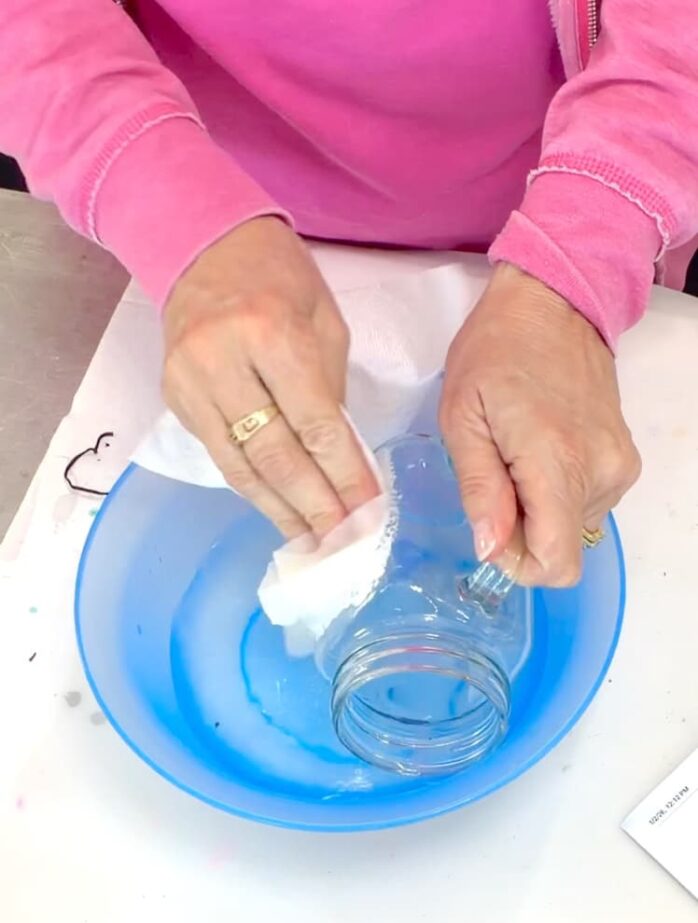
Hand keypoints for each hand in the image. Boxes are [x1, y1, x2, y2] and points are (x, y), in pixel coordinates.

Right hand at [162, 217, 377, 537]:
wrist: (203, 246)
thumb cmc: (279, 278)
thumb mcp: (325, 322)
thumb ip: (332, 391)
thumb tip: (343, 461)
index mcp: (271, 333)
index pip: (314, 423)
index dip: (343, 473)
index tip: (369, 509)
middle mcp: (223, 362)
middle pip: (274, 453)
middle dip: (314, 504)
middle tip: (344, 541)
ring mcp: (190, 384)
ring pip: (240, 466)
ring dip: (280, 510)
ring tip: (313, 541)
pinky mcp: (175, 399)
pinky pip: (219, 456)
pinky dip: (252, 488)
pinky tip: (279, 510)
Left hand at [440, 263, 640, 586]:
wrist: (553, 304)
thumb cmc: (495, 352)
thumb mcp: (462, 417)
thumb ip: (480, 488)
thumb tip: (491, 549)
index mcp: (556, 462)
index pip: (557, 563)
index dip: (518, 565)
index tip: (491, 529)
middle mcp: (600, 472)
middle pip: (563, 549)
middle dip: (521, 532)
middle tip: (495, 478)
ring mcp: (619, 467)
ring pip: (573, 528)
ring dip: (538, 510)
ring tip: (515, 456)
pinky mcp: (624, 460)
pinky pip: (586, 504)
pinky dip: (557, 493)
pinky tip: (538, 451)